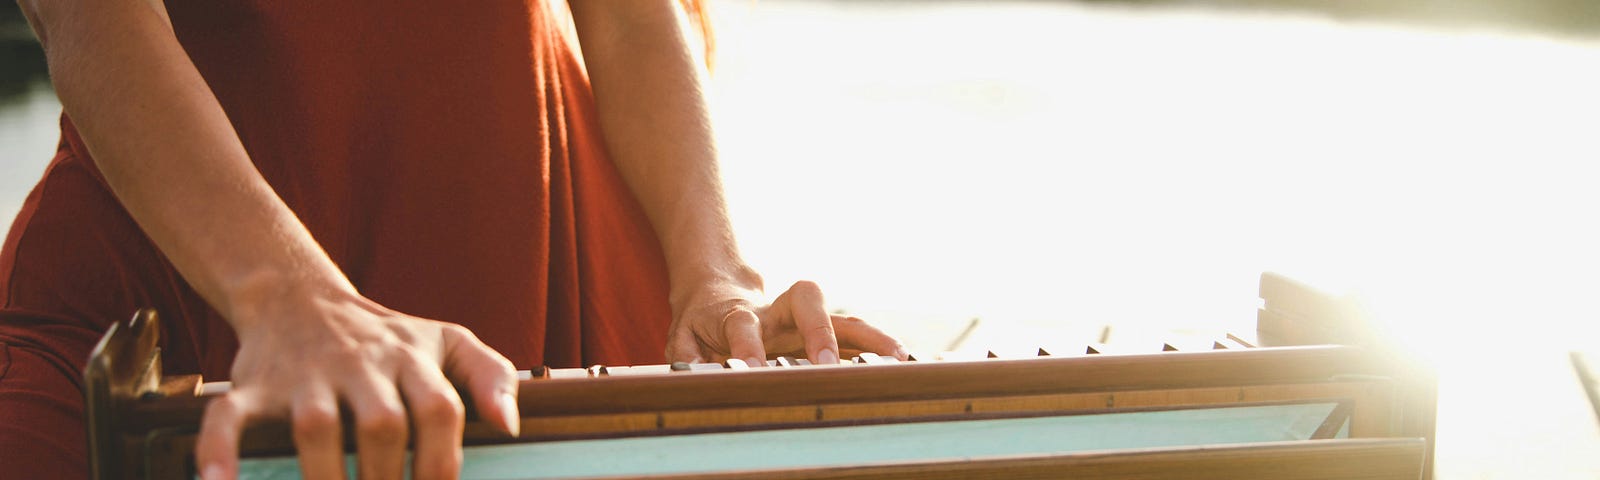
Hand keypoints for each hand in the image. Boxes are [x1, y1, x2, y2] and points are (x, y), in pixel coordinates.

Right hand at [193, 287, 519, 479]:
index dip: (444, 462)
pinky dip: (219, 452)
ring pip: (315, 427)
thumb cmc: (386, 336)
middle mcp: (358, 365)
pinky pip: (229, 418)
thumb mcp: (447, 341)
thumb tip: (511, 426)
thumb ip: (492, 375)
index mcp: (410, 358)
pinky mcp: (252, 385)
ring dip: (326, 477)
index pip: (440, 410)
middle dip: (389, 479)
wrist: (297, 295)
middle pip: (382, 425)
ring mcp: (303, 376)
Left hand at [666, 278, 905, 365]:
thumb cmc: (699, 325)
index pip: (743, 325)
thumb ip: (683, 355)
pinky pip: (856, 338)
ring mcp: (804, 322)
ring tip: (898, 359)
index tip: (753, 371)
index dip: (748, 347)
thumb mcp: (680, 338)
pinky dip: (879, 349)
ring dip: (869, 337)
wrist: (718, 295)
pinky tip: (903, 366)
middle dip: (820, 329)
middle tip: (828, 365)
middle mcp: (776, 312)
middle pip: (805, 299)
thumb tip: (687, 377)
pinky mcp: (823, 334)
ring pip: (840, 318)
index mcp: (737, 314)